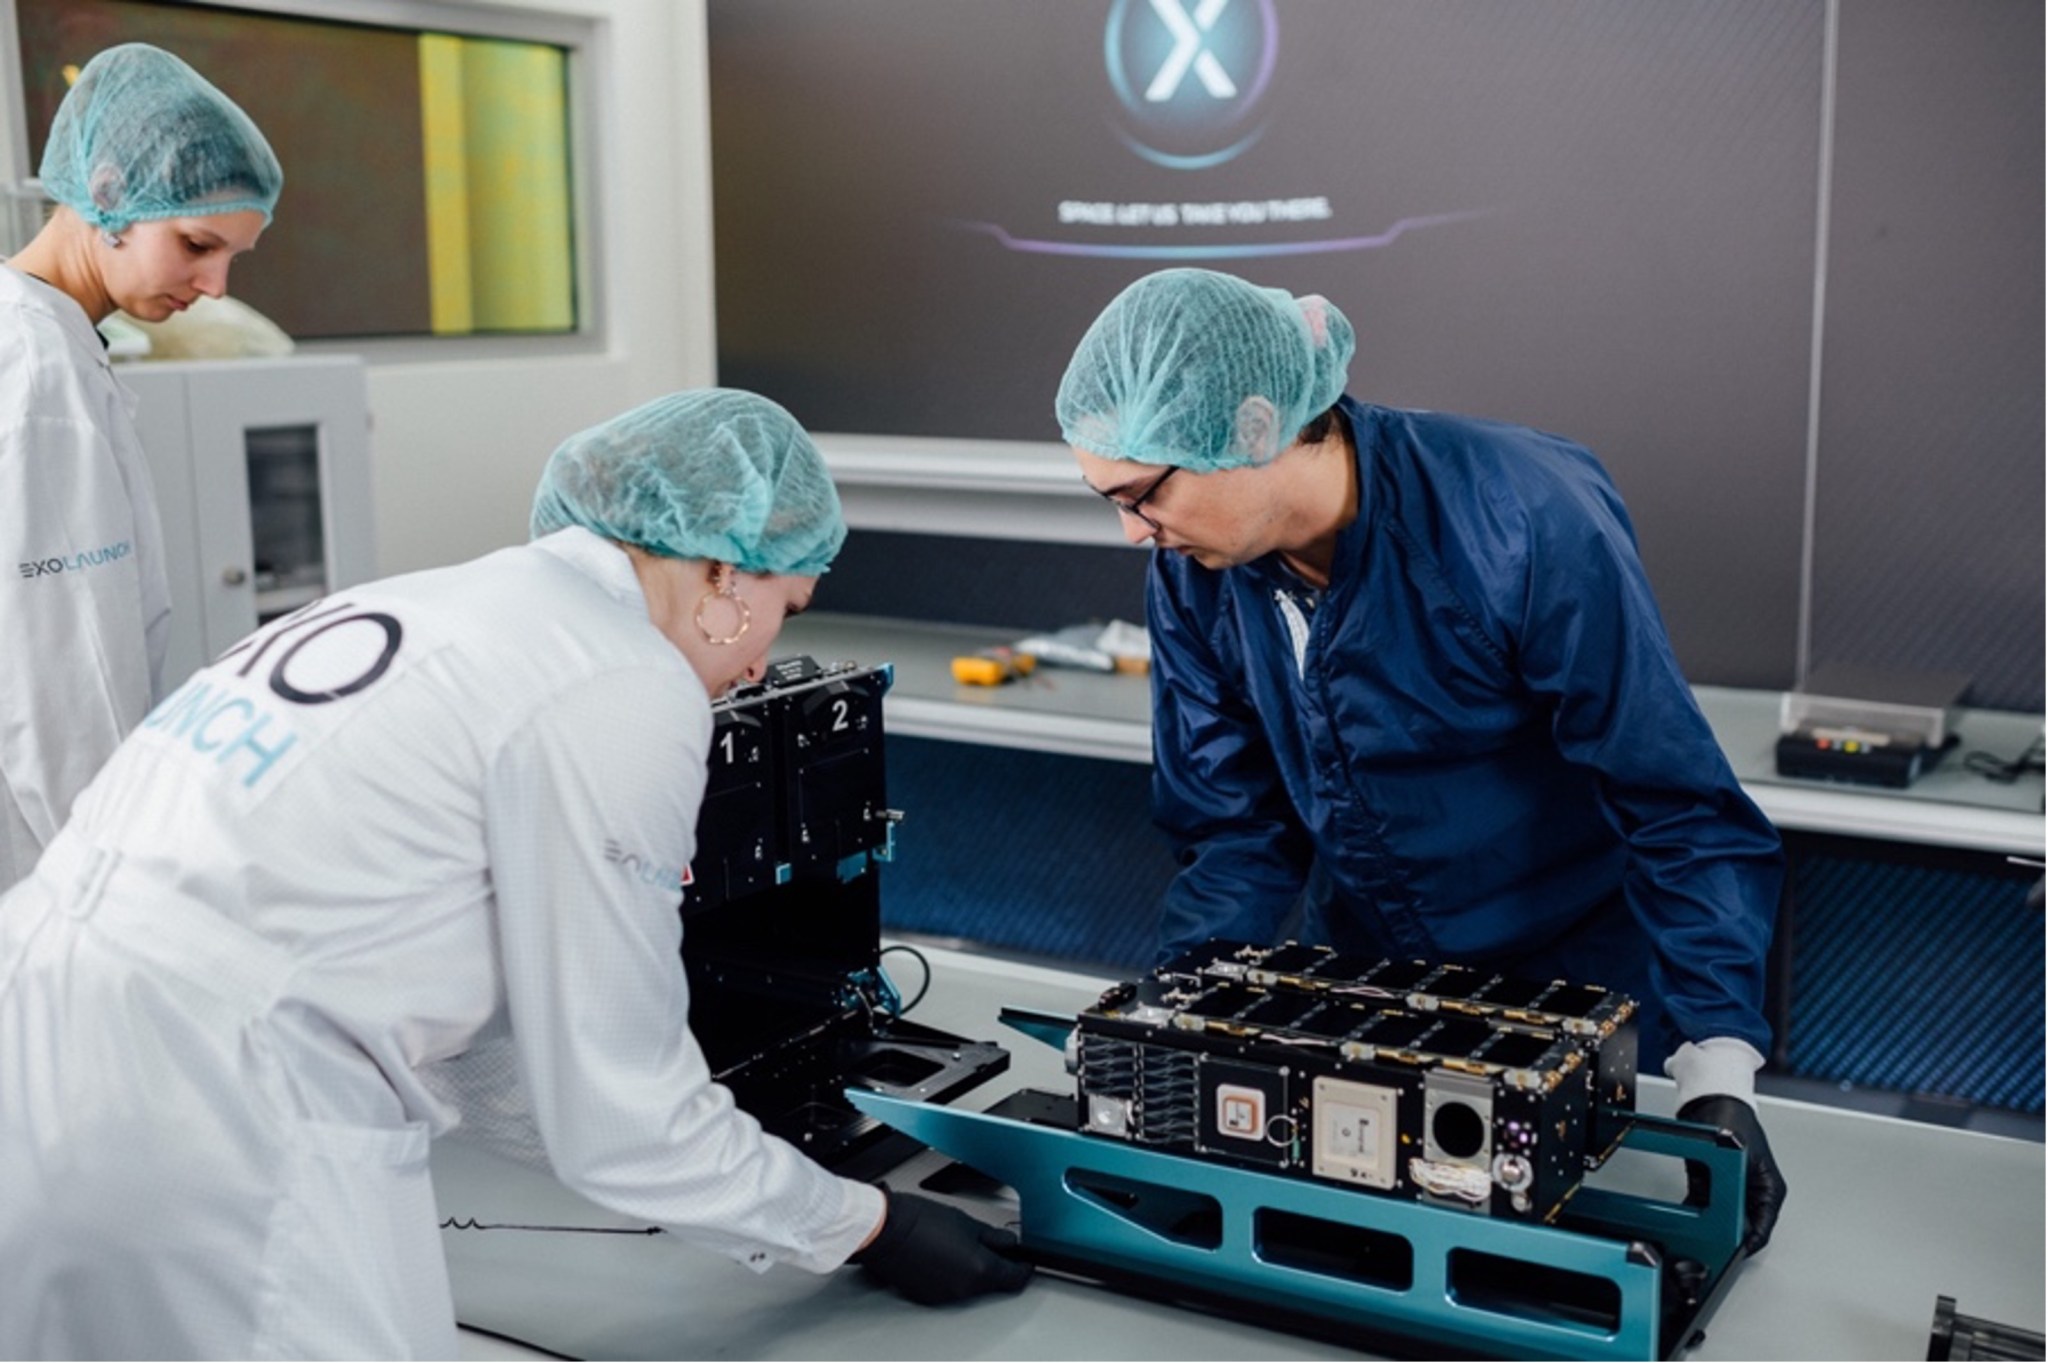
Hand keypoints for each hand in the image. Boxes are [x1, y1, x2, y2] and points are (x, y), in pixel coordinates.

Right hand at [851, 1189, 1032, 1305]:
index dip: (1023, 1267)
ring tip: (962, 1245)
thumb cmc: (918, 1219)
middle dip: (998, 1266)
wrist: (884, 1230)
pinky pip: (952, 1288)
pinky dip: (955, 1275)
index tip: (1025, 1261)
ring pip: (972, 1287)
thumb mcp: (966, 1221)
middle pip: (993, 1284)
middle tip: (994, 1245)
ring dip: (975, 1270)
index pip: (1014, 1278)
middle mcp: (964, 1289)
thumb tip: (1009, 1243)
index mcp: (979, 1269)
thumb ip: (993, 1236)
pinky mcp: (928, 1295)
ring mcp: (945, 1295)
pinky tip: (945, 1254)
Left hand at [1677, 1094, 1786, 1254]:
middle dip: (1726, 1237)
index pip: (1762, 1227)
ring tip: (1697, 1233)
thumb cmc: (1732, 1119)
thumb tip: (1725, 1216)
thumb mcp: (1735, 1160)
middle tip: (1709, 1246)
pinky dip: (1699, 1212)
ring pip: (1724, 1218)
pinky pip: (1708, 1205)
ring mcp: (1737, 1188)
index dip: (1747, 1244)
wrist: (1712, 1097)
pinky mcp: (1718, 1183)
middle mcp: (1755, 1191)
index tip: (1732, 1254)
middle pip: (1742, 1226)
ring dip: (1711, 1225)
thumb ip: (1730, 1189)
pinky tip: (1689, 1216)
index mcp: (1769, 1188)